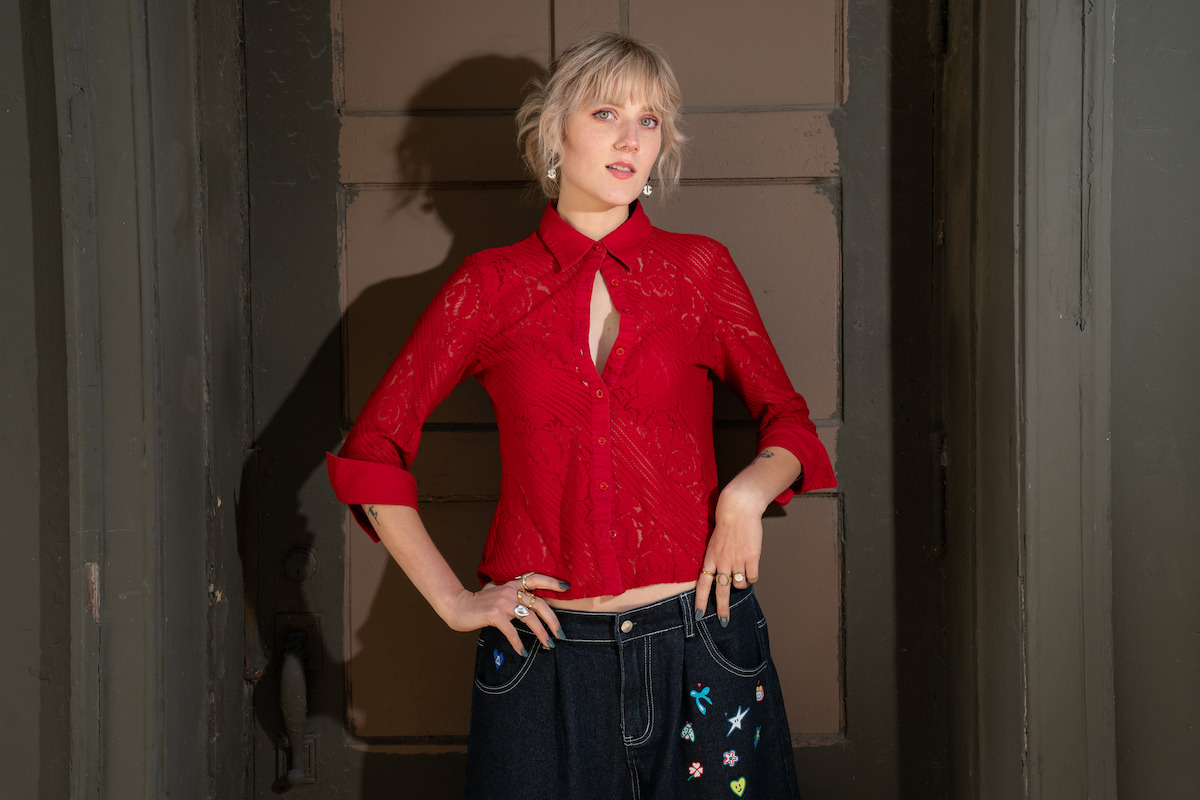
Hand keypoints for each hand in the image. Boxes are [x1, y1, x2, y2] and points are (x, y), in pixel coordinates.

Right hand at [444, 572, 569, 655]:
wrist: (457, 606)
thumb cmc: (478, 602)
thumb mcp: (496, 592)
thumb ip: (510, 592)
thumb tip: (524, 599)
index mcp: (512, 584)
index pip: (536, 579)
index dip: (552, 582)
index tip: (567, 588)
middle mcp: (510, 590)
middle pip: (539, 604)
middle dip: (553, 620)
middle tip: (560, 634)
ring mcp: (503, 602)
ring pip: (530, 618)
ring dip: (541, 633)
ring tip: (547, 645)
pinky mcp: (495, 614)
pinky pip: (512, 631)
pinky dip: (518, 643)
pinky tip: (523, 652)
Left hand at [694, 493, 762, 626]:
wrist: (739, 509)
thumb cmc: (726, 525)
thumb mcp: (714, 543)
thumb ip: (716, 560)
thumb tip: (722, 579)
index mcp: (709, 558)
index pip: (702, 584)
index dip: (701, 601)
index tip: (699, 615)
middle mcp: (722, 561)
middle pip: (720, 591)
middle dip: (722, 609)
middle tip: (724, 622)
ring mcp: (737, 560)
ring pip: (739, 585)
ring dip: (740, 584)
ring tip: (741, 574)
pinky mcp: (751, 557)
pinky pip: (752, 578)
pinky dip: (751, 578)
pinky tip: (750, 570)